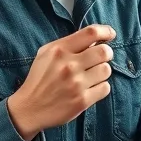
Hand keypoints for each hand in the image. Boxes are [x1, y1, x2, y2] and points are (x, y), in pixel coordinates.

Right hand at [7, 24, 115, 140]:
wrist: (29, 108)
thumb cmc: (40, 78)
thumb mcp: (47, 54)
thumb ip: (69, 44)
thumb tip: (97, 40)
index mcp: (59, 50)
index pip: (91, 33)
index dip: (106, 31)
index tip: (111, 34)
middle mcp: (69, 65)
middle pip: (104, 52)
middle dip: (106, 54)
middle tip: (99, 59)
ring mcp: (76, 84)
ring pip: (106, 70)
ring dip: (102, 72)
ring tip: (91, 76)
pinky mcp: (82, 100)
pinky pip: (105, 88)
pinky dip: (100, 88)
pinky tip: (89, 88)